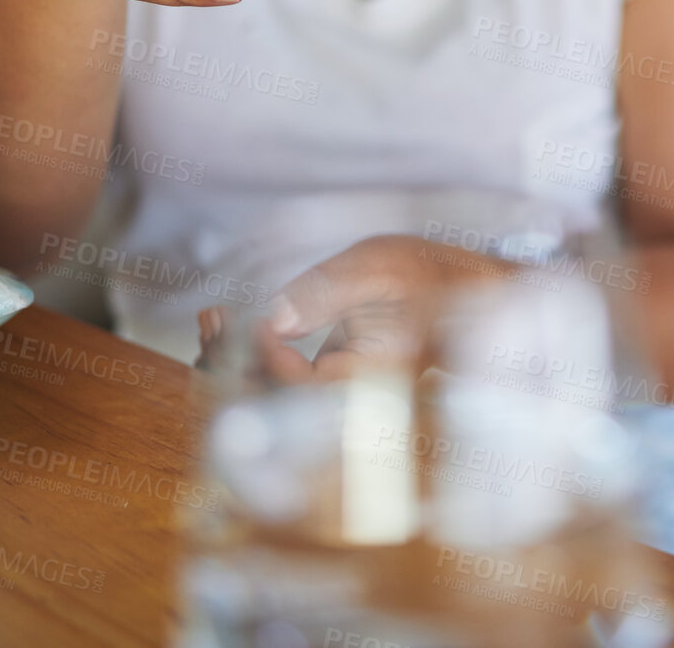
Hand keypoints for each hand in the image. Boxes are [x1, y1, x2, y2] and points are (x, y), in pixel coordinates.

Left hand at [197, 235, 517, 382]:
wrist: (464, 288)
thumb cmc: (427, 275)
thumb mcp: (376, 270)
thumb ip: (324, 294)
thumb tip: (273, 319)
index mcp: (368, 380)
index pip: (297, 386)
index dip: (263, 354)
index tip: (246, 316)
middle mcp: (351, 398)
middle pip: (274, 403)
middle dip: (230, 364)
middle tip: (209, 318)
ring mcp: (338, 389)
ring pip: (271, 394)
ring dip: (232, 361)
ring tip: (211, 321)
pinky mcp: (329, 376)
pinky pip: (279, 379)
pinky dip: (250, 356)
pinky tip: (231, 327)